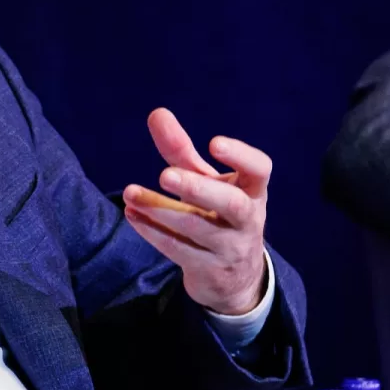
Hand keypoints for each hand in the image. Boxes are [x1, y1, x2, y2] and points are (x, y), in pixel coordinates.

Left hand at [122, 108, 269, 315]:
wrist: (235, 276)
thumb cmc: (218, 213)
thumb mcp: (205, 182)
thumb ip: (181, 150)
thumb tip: (156, 113)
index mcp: (252, 190)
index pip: (259, 170)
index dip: (241, 155)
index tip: (213, 143)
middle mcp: (247, 219)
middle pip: (232, 204)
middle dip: (198, 188)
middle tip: (165, 175)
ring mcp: (230, 247)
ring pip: (198, 228)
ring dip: (160, 210)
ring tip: (130, 193)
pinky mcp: (209, 269)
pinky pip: (180, 250)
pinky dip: (153, 232)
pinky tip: (132, 213)